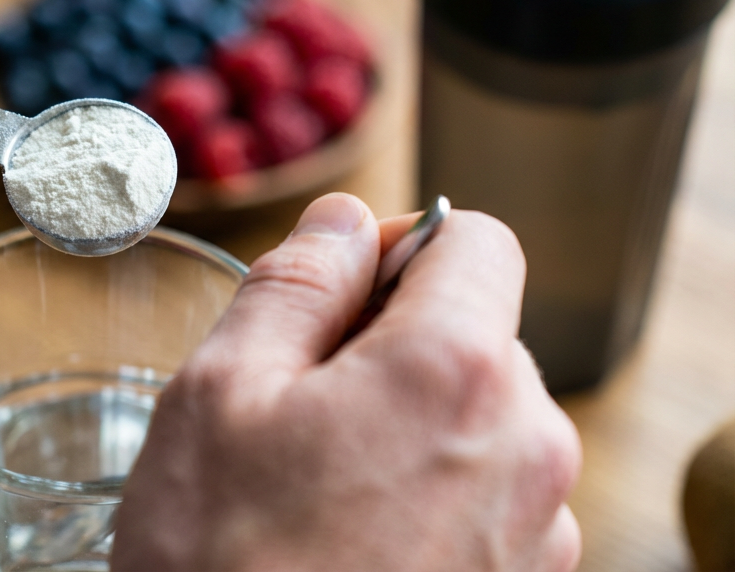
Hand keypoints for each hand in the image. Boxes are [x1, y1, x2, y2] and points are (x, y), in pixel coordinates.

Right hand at [111, 194, 581, 571]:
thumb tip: (345, 219)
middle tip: (296, 405)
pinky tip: (350, 534)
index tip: (336, 290)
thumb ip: (296, 280)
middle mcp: (527, 444)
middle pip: (479, 328)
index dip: (398, 243)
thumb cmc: (219, 562)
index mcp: (456, 370)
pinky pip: (486, 492)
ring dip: (407, 419)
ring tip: (316, 483)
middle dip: (393, 339)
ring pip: (480, 415)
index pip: (474, 237)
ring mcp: (536, 528)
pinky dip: (427, 487)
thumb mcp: (221, 390)